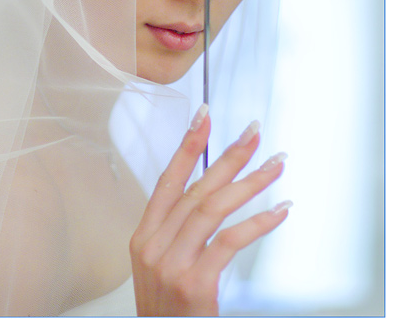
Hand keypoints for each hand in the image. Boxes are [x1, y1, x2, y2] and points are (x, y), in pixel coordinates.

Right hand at [129, 104, 289, 315]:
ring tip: (275, 165)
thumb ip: (174, 233)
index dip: (186, 147)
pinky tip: (280, 212)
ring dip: (249, 183)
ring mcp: (171, 263)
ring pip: (213, 209)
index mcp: (142, 236)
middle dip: (228, 157)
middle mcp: (153, 244)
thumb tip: (205, 198)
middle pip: (196, 190)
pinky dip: (258, 224)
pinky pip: (228, 242)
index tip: (204, 117)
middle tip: (254, 133)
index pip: (167, 181)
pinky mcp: (194, 283)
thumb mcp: (157, 266)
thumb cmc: (165, 309)